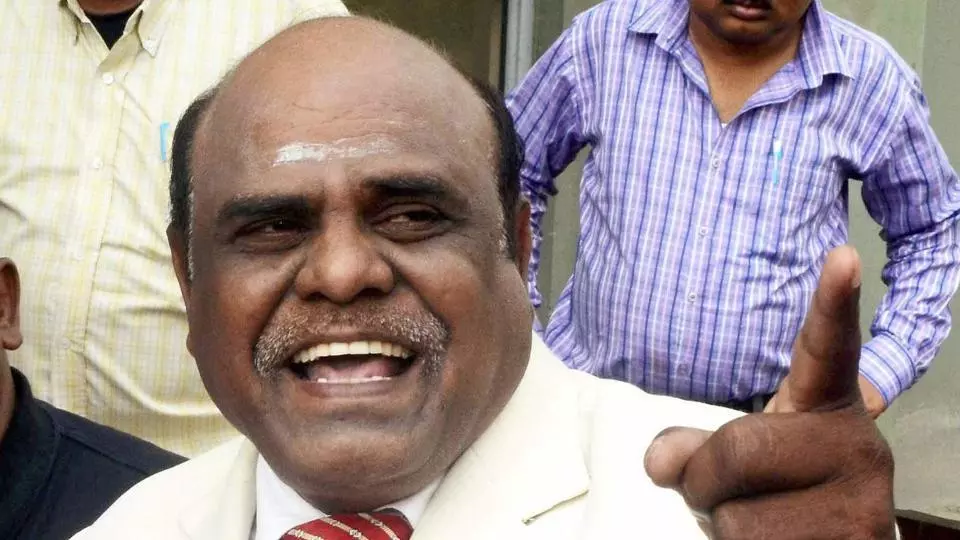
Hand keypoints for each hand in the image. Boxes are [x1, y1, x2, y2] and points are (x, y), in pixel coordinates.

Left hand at [644, 246, 894, 538]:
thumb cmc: (783, 498)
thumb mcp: (745, 459)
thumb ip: (705, 443)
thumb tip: (658, 462)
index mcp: (827, 408)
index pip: (827, 351)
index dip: (832, 305)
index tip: (841, 258)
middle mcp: (858, 448)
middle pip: (738, 449)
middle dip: (705, 479)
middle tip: (718, 493)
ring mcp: (861, 501)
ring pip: (737, 511)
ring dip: (723, 523)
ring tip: (760, 523)